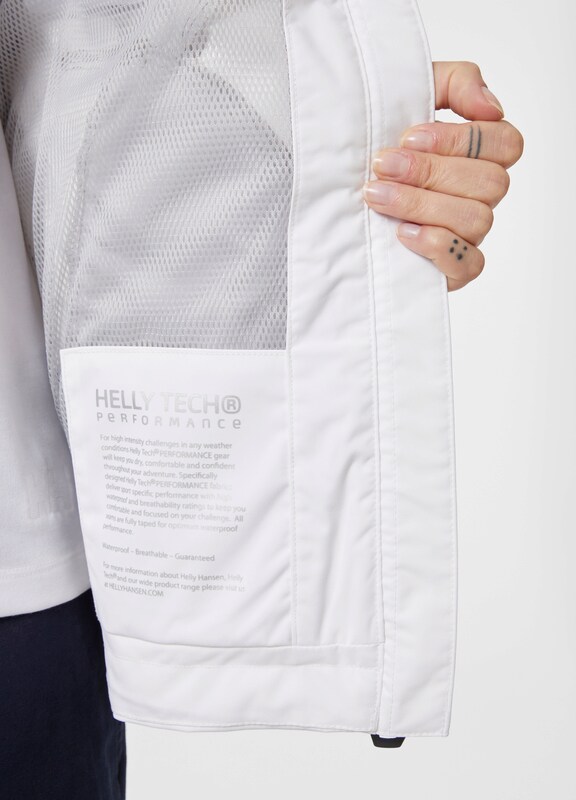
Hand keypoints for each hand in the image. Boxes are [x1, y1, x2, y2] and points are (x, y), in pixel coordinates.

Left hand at [362, 61, 523, 290]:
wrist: (329, 195)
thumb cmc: (375, 145)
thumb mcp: (408, 97)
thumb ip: (456, 82)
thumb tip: (491, 106)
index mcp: (480, 155)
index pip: (505, 143)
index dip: (461, 139)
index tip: (409, 136)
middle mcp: (480, 195)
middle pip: (490, 182)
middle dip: (430, 171)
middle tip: (382, 166)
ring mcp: (470, 234)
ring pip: (476, 219)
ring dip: (421, 204)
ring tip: (376, 196)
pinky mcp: (454, 269)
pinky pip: (469, 264)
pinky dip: (438, 246)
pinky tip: (403, 233)